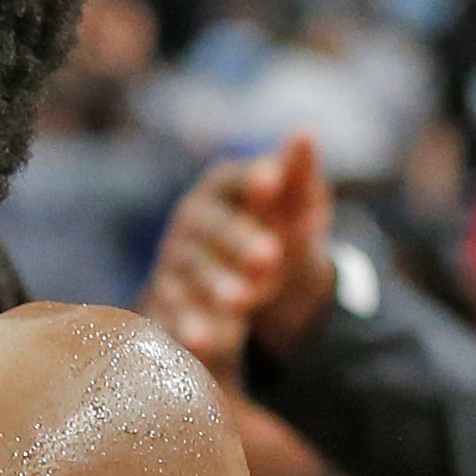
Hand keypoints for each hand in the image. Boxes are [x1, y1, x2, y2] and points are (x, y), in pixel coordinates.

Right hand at [143, 132, 337, 375]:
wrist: (244, 281)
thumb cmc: (272, 231)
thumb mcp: (294, 206)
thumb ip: (297, 175)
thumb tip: (305, 133)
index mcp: (222, 189)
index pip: (232, 180)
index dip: (251, 180)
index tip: (273, 181)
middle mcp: (192, 223)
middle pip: (210, 228)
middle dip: (238, 241)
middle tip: (269, 257)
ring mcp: (176, 263)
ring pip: (192, 272)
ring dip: (215, 285)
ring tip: (243, 302)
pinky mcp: (169, 301)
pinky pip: (174, 312)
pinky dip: (187, 326)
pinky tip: (202, 341)